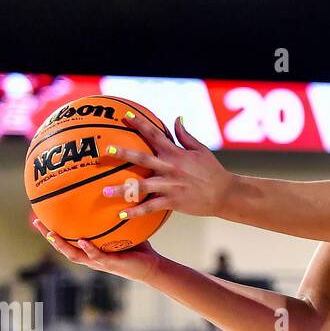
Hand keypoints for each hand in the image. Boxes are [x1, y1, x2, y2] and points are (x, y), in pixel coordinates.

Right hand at [31, 215, 161, 285]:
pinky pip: (96, 256)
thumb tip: (113, 187)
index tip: (40, 215)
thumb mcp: (123, 226)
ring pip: (74, 255)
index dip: (52, 229)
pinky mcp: (110, 264)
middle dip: (48, 235)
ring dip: (61, 244)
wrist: (151, 266)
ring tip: (51, 233)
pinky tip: (82, 240)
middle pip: (63, 247)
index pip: (66, 239)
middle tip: (36, 221)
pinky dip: (88, 249)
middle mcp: (90, 256)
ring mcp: (98, 262)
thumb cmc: (137, 247)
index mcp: (90, 248)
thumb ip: (114, 212)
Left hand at [105, 117, 233, 219]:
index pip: (154, 134)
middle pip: (142, 159)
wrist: (225, 194)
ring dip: (122, 190)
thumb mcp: (201, 150)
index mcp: (175, 153)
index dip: (139, 123)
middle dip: (123, 153)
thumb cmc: (213, 171)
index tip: (125, 115)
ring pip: (142, 187)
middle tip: (106, 150)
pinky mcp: (173, 202)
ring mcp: (170, 186)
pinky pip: (151, 208)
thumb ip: (185, 135)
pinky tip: (121, 215)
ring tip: (104, 192)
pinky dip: (136, 212)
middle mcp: (170, 168)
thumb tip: (176, 119)